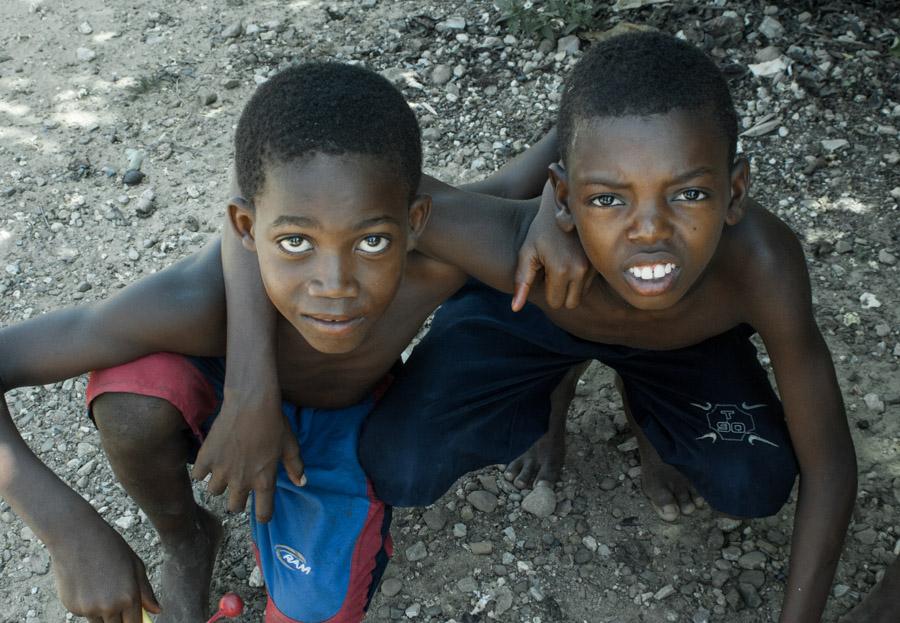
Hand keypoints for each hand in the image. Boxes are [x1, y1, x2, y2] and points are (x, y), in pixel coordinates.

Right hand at [51, 515, 157, 622]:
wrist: (75, 536)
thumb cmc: (109, 546)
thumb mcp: (135, 565)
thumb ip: (146, 591)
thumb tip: (157, 611)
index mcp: (128, 597)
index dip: (136, 622)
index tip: (136, 618)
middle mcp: (108, 607)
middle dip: (120, 619)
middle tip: (118, 600)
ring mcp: (88, 609)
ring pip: (100, 622)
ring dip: (104, 613)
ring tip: (102, 586)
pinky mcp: (71, 608)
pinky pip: (85, 614)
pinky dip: (88, 606)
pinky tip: (86, 584)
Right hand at [192, 385, 304, 522]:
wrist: (251, 402)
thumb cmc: (274, 422)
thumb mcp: (290, 445)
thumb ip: (295, 467)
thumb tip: (302, 483)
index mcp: (264, 480)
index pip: (263, 513)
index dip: (263, 515)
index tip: (262, 511)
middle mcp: (242, 481)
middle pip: (234, 508)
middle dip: (237, 500)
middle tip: (239, 484)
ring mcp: (222, 471)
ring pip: (215, 492)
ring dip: (219, 483)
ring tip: (225, 468)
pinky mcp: (205, 459)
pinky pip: (199, 476)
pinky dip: (203, 470)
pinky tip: (211, 459)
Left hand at [512, 180, 594, 310]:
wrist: (565, 205)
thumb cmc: (541, 230)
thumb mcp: (527, 253)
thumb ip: (522, 281)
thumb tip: (515, 309)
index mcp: (561, 269)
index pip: (555, 302)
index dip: (547, 291)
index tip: (545, 272)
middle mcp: (581, 270)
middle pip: (571, 303)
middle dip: (561, 293)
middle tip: (554, 271)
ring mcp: (594, 265)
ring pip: (582, 294)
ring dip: (573, 286)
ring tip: (565, 263)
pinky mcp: (602, 261)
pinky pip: (592, 283)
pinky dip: (583, 278)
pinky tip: (575, 260)